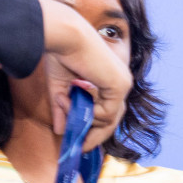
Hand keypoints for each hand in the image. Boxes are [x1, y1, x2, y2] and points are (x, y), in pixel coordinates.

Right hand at [37, 0, 130, 152]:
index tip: (81, 142)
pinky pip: (106, 113)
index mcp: (110, 79)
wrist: (64, 34)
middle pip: (113, 119)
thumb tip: (60, 131)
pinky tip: (74, 95)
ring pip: (108, 119)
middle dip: (95, 135)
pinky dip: (89, 112)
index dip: (95, 128)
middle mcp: (120, 82)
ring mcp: (123, 84)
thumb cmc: (60, 52)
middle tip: (80, 148)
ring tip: (63, 100)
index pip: (108, 111)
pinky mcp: (120, 86)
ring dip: (83, 116)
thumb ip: (63, 108)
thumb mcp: (60, 87)